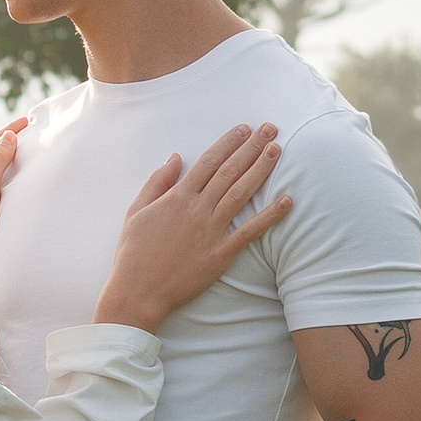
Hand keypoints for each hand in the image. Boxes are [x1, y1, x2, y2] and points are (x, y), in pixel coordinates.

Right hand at [95, 123, 289, 332]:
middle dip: (251, 147)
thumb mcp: (136, 210)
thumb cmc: (133, 252)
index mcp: (177, 197)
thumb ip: (156, 182)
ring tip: (277, 151)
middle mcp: (197, 209)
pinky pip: (250, 231)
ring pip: (241, 193)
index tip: (244, 129)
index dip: (228, 143)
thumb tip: (174, 157)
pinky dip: (270, 216)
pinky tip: (287, 200)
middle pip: (229, 171)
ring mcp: (211, 231)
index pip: (208, 161)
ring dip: (261, 170)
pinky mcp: (221, 254)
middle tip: (271, 129)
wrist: (138, 291)